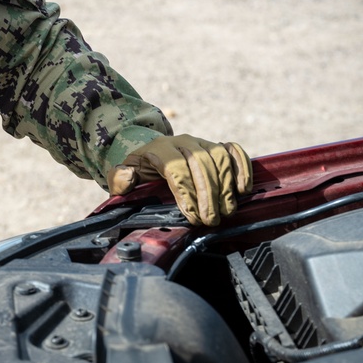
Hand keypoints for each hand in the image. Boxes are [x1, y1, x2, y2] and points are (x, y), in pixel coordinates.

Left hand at [106, 134, 252, 225]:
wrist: (153, 151)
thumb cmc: (141, 168)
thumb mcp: (125, 172)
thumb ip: (120, 178)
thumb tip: (127, 180)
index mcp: (159, 149)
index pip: (175, 168)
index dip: (185, 193)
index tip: (192, 217)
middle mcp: (183, 142)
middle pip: (200, 164)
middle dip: (208, 194)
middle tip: (211, 219)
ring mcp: (202, 142)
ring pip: (219, 158)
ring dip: (226, 186)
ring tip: (227, 210)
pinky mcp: (217, 146)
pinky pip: (234, 151)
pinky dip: (242, 167)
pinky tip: (243, 189)